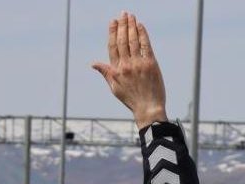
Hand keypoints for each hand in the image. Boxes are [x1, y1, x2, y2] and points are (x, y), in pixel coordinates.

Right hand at [91, 11, 167, 128]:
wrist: (148, 108)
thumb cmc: (131, 99)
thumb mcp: (114, 87)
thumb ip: (105, 73)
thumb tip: (93, 63)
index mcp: (116, 71)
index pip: (112, 47)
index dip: (112, 32)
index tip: (112, 21)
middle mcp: (126, 66)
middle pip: (122, 41)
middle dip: (122, 25)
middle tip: (123, 13)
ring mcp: (139, 64)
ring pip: (134, 41)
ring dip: (132, 26)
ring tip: (131, 16)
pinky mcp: (151, 64)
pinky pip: (146, 46)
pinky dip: (143, 35)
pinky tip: (141, 26)